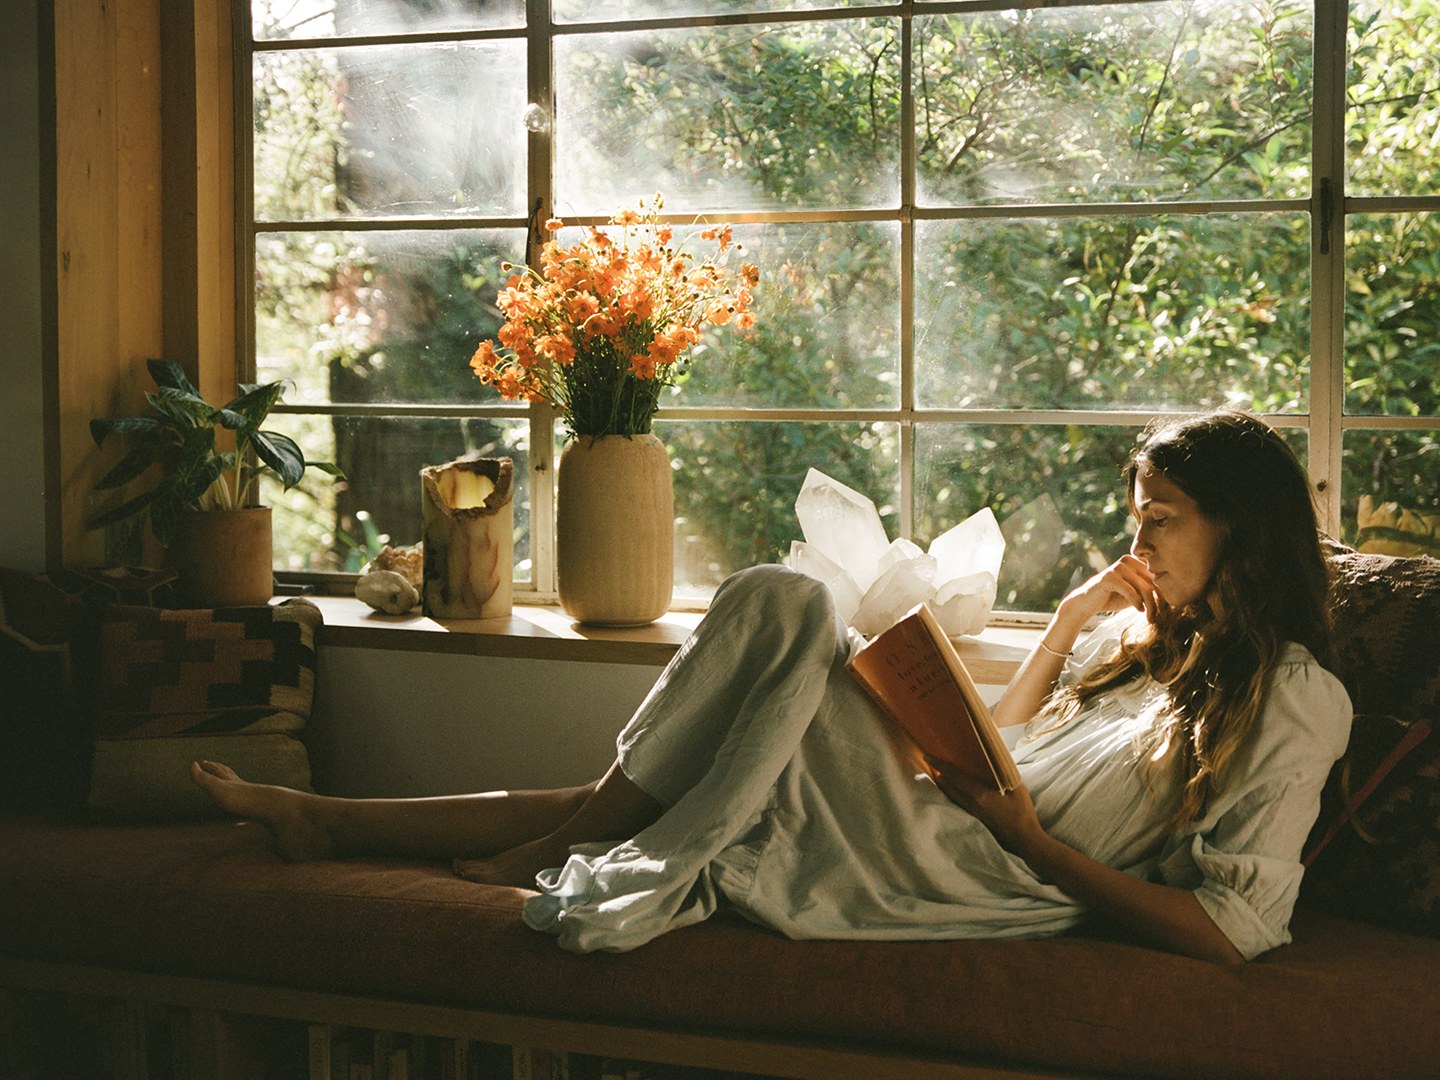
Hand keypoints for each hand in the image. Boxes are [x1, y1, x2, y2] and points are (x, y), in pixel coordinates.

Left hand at [925, 756, 1044, 858]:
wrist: (1024, 840)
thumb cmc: (1022, 812)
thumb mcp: (1017, 788)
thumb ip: (1005, 774)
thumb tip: (996, 761)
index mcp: (979, 795)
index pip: (954, 776)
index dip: (940, 765)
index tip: (927, 755)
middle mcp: (971, 805)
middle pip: (948, 787)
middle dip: (937, 774)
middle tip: (930, 762)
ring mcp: (972, 815)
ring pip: (951, 797)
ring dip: (943, 786)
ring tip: (937, 775)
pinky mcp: (975, 822)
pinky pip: (958, 805)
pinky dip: (952, 796)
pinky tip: (953, 792)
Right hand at [1062, 554, 1163, 625]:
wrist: (1088, 603)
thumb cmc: (1113, 597)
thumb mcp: (1135, 593)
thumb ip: (1149, 589)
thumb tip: (1172, 595)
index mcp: (1135, 561)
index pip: (1157, 575)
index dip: (1164, 592)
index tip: (1166, 609)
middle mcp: (1128, 560)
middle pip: (1153, 581)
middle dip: (1159, 600)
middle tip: (1160, 616)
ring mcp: (1118, 567)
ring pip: (1144, 587)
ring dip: (1150, 605)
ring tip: (1150, 617)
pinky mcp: (1110, 576)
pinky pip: (1131, 591)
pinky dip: (1137, 603)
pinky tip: (1139, 611)